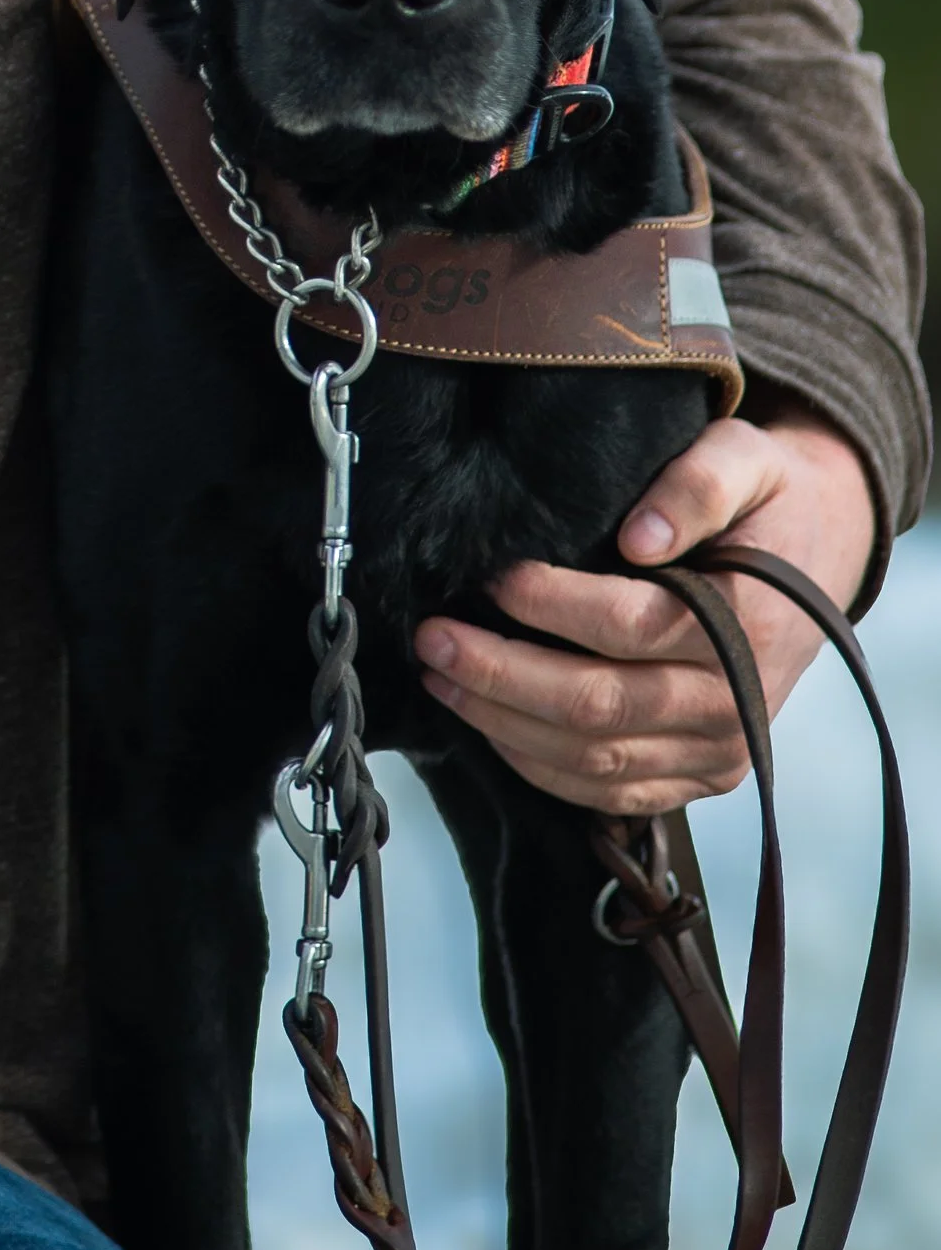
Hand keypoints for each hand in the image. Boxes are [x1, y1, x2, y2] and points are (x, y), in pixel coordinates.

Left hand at [412, 409, 877, 816]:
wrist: (818, 556)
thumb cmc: (767, 501)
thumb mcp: (748, 459)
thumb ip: (698, 484)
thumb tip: (640, 534)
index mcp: (751, 624)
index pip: (629, 625)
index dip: (549, 604)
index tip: (490, 575)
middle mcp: (737, 702)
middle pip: (598, 705)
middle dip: (500, 674)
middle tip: (431, 637)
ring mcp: (720, 750)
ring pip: (594, 758)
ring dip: (504, 724)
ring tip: (439, 678)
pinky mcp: (702, 777)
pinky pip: (611, 791)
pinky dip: (540, 766)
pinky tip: (488, 725)